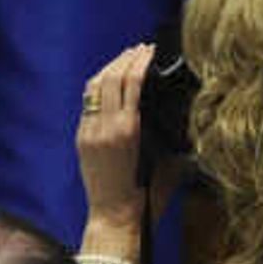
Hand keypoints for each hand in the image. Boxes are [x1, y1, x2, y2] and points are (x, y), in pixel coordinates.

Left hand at [75, 42, 156, 229]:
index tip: (150, 50)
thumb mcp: (166, 161)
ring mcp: (89, 131)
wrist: (114, 214)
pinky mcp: (81, 138)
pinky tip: (108, 81)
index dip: (140, 62)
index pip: (131, 82)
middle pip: (111, 78)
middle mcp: (105, 126)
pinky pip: (87, 104)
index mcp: (128, 129)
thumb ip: (168, 135)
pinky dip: (98, 87)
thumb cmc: (146, 193)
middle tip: (139, 49)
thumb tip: (181, 113)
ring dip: (109, 68)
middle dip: (125, 59)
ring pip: (94, 88)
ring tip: (125, 58)